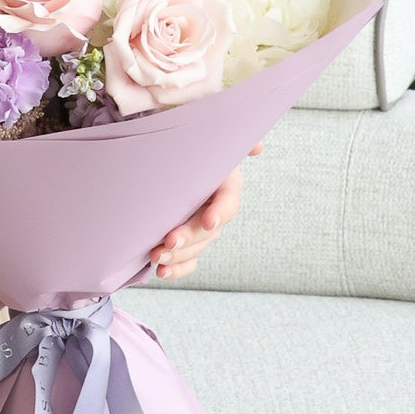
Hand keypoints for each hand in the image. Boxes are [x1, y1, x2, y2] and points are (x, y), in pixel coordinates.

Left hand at [149, 142, 262, 279]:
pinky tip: (161, 272)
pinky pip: (189, 261)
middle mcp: (217, 209)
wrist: (171, 164)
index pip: (228, 202)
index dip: (220, 212)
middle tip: (169, 241)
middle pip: (208, 230)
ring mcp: (204, 229)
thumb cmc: (189, 149)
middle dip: (190, 237)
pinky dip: (176, 269)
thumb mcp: (204, 142)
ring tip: (156, 256)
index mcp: (225, 185)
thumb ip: (226, 141)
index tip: (208, 221)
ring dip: (178, 255)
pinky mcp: (190, 243)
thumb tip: (258, 147)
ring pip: (196, 248)